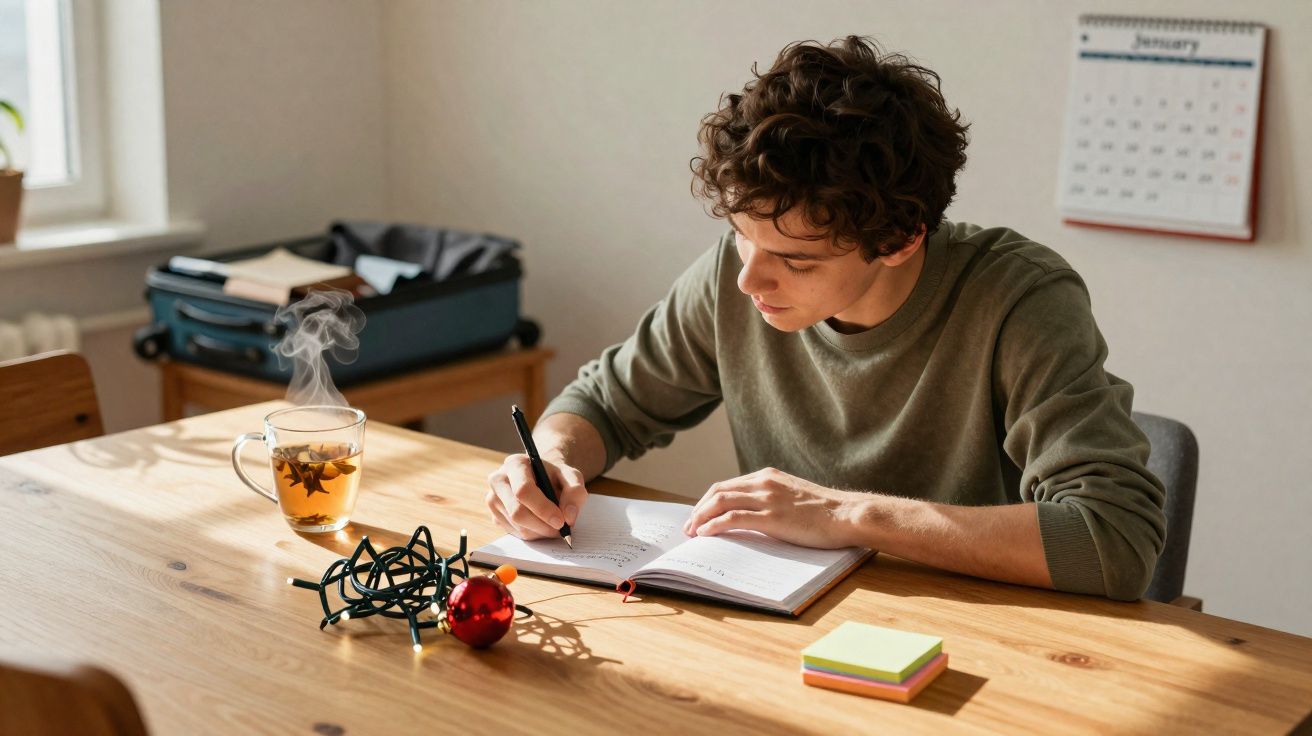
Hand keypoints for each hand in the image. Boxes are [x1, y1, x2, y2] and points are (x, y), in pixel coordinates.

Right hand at [486, 454, 588, 539]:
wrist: (542, 478)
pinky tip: (541, 523)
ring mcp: (493, 499)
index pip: (524, 490)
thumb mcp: (571, 477)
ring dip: (540, 531)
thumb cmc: (555, 476)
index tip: (561, 521)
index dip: (543, 509)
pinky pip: (514, 533)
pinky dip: (533, 534)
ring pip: (517, 526)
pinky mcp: (494, 516)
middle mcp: (498, 480)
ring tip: (554, 524)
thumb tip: (569, 517)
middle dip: (543, 525)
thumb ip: (575, 492)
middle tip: (561, 529)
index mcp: (515, 464)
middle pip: (517, 512)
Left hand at [682, 467, 866, 548]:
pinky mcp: (771, 516)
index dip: (708, 501)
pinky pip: (733, 518)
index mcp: (767, 476)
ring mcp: (767, 498)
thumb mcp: (792, 497)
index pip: (727, 485)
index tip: (698, 516)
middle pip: (717, 491)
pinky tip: (706, 534)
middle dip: (698, 509)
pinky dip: (714, 525)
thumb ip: (771, 500)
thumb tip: (751, 516)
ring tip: (692, 533)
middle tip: (689, 527)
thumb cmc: (825, 512)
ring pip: (720, 502)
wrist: (847, 514)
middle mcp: (763, 483)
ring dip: (701, 517)